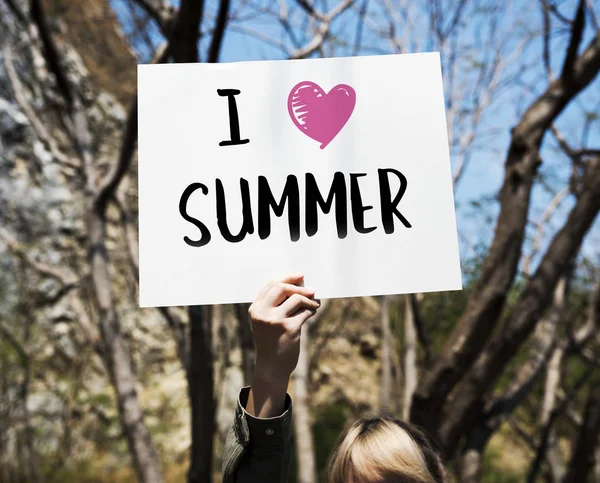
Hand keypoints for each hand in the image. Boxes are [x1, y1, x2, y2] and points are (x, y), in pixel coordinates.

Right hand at [246, 274, 319, 416]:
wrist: (271, 368)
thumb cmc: (271, 342)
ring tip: (315, 303)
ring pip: (296, 298)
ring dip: (309, 299)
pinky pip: (305, 312)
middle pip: (282, 287)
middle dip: (299, 286)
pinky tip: (314, 311)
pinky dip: (312, 310)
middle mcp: (263, 313)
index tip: (300, 276)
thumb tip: (299, 284)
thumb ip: (277, 305)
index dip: (287, 278)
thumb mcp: (267, 322)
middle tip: (311, 290)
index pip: (271, 285)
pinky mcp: (289, 328)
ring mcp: (275, 321)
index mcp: (255, 309)